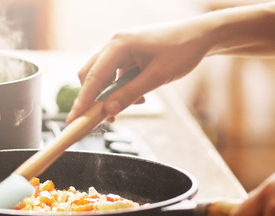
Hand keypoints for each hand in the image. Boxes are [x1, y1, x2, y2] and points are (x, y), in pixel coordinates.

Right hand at [67, 16, 214, 122]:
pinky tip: (140, 96)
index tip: (74, 120)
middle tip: (103, 120)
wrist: (201, 36)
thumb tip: (108, 110)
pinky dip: (122, 89)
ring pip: (103, 77)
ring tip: (133, 105)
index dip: (82, 101)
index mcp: (119, 44)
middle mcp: (115, 43)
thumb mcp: (157, 77)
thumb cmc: (182, 50)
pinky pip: (116, 75)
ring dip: (112, 95)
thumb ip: (130, 94)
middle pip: (91, 75)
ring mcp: (121, 48)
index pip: (93, 77)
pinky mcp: (128, 54)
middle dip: (95, 99)